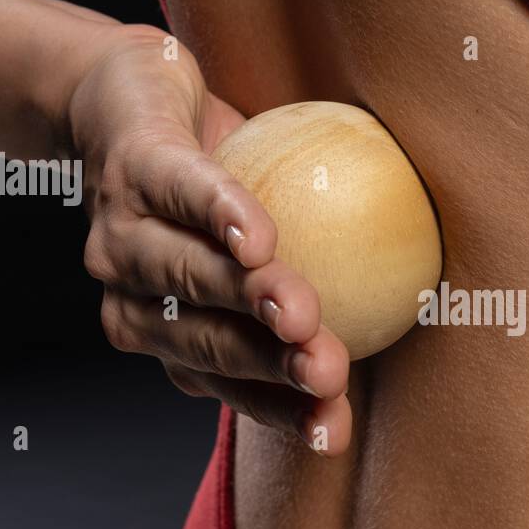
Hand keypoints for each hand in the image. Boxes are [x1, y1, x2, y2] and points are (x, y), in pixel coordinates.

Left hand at [63, 24, 351, 453]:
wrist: (120, 94)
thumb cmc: (207, 184)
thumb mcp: (258, 245)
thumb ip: (304, 289)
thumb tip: (408, 316)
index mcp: (168, 334)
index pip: (232, 383)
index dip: (282, 412)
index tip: (332, 434)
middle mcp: (135, 299)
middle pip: (210, 342)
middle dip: (272, 365)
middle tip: (330, 374)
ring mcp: (122, 236)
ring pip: (190, 275)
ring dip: (249, 297)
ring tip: (303, 313)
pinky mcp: (132, 166)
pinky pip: (182, 191)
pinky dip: (221, 216)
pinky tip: (258, 237)